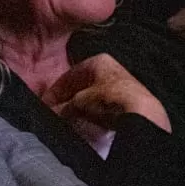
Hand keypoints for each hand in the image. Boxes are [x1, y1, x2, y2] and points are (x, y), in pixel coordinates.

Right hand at [40, 54, 171, 132]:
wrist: (139, 114)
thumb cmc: (106, 100)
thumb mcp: (76, 103)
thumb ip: (61, 107)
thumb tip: (51, 114)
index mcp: (97, 60)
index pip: (68, 76)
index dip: (54, 92)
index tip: (45, 105)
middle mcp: (110, 68)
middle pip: (81, 86)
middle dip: (67, 100)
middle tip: (56, 114)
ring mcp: (121, 83)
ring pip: (92, 96)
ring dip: (80, 108)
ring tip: (70, 122)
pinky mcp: (130, 99)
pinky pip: (104, 106)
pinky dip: (94, 114)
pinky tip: (89, 124)